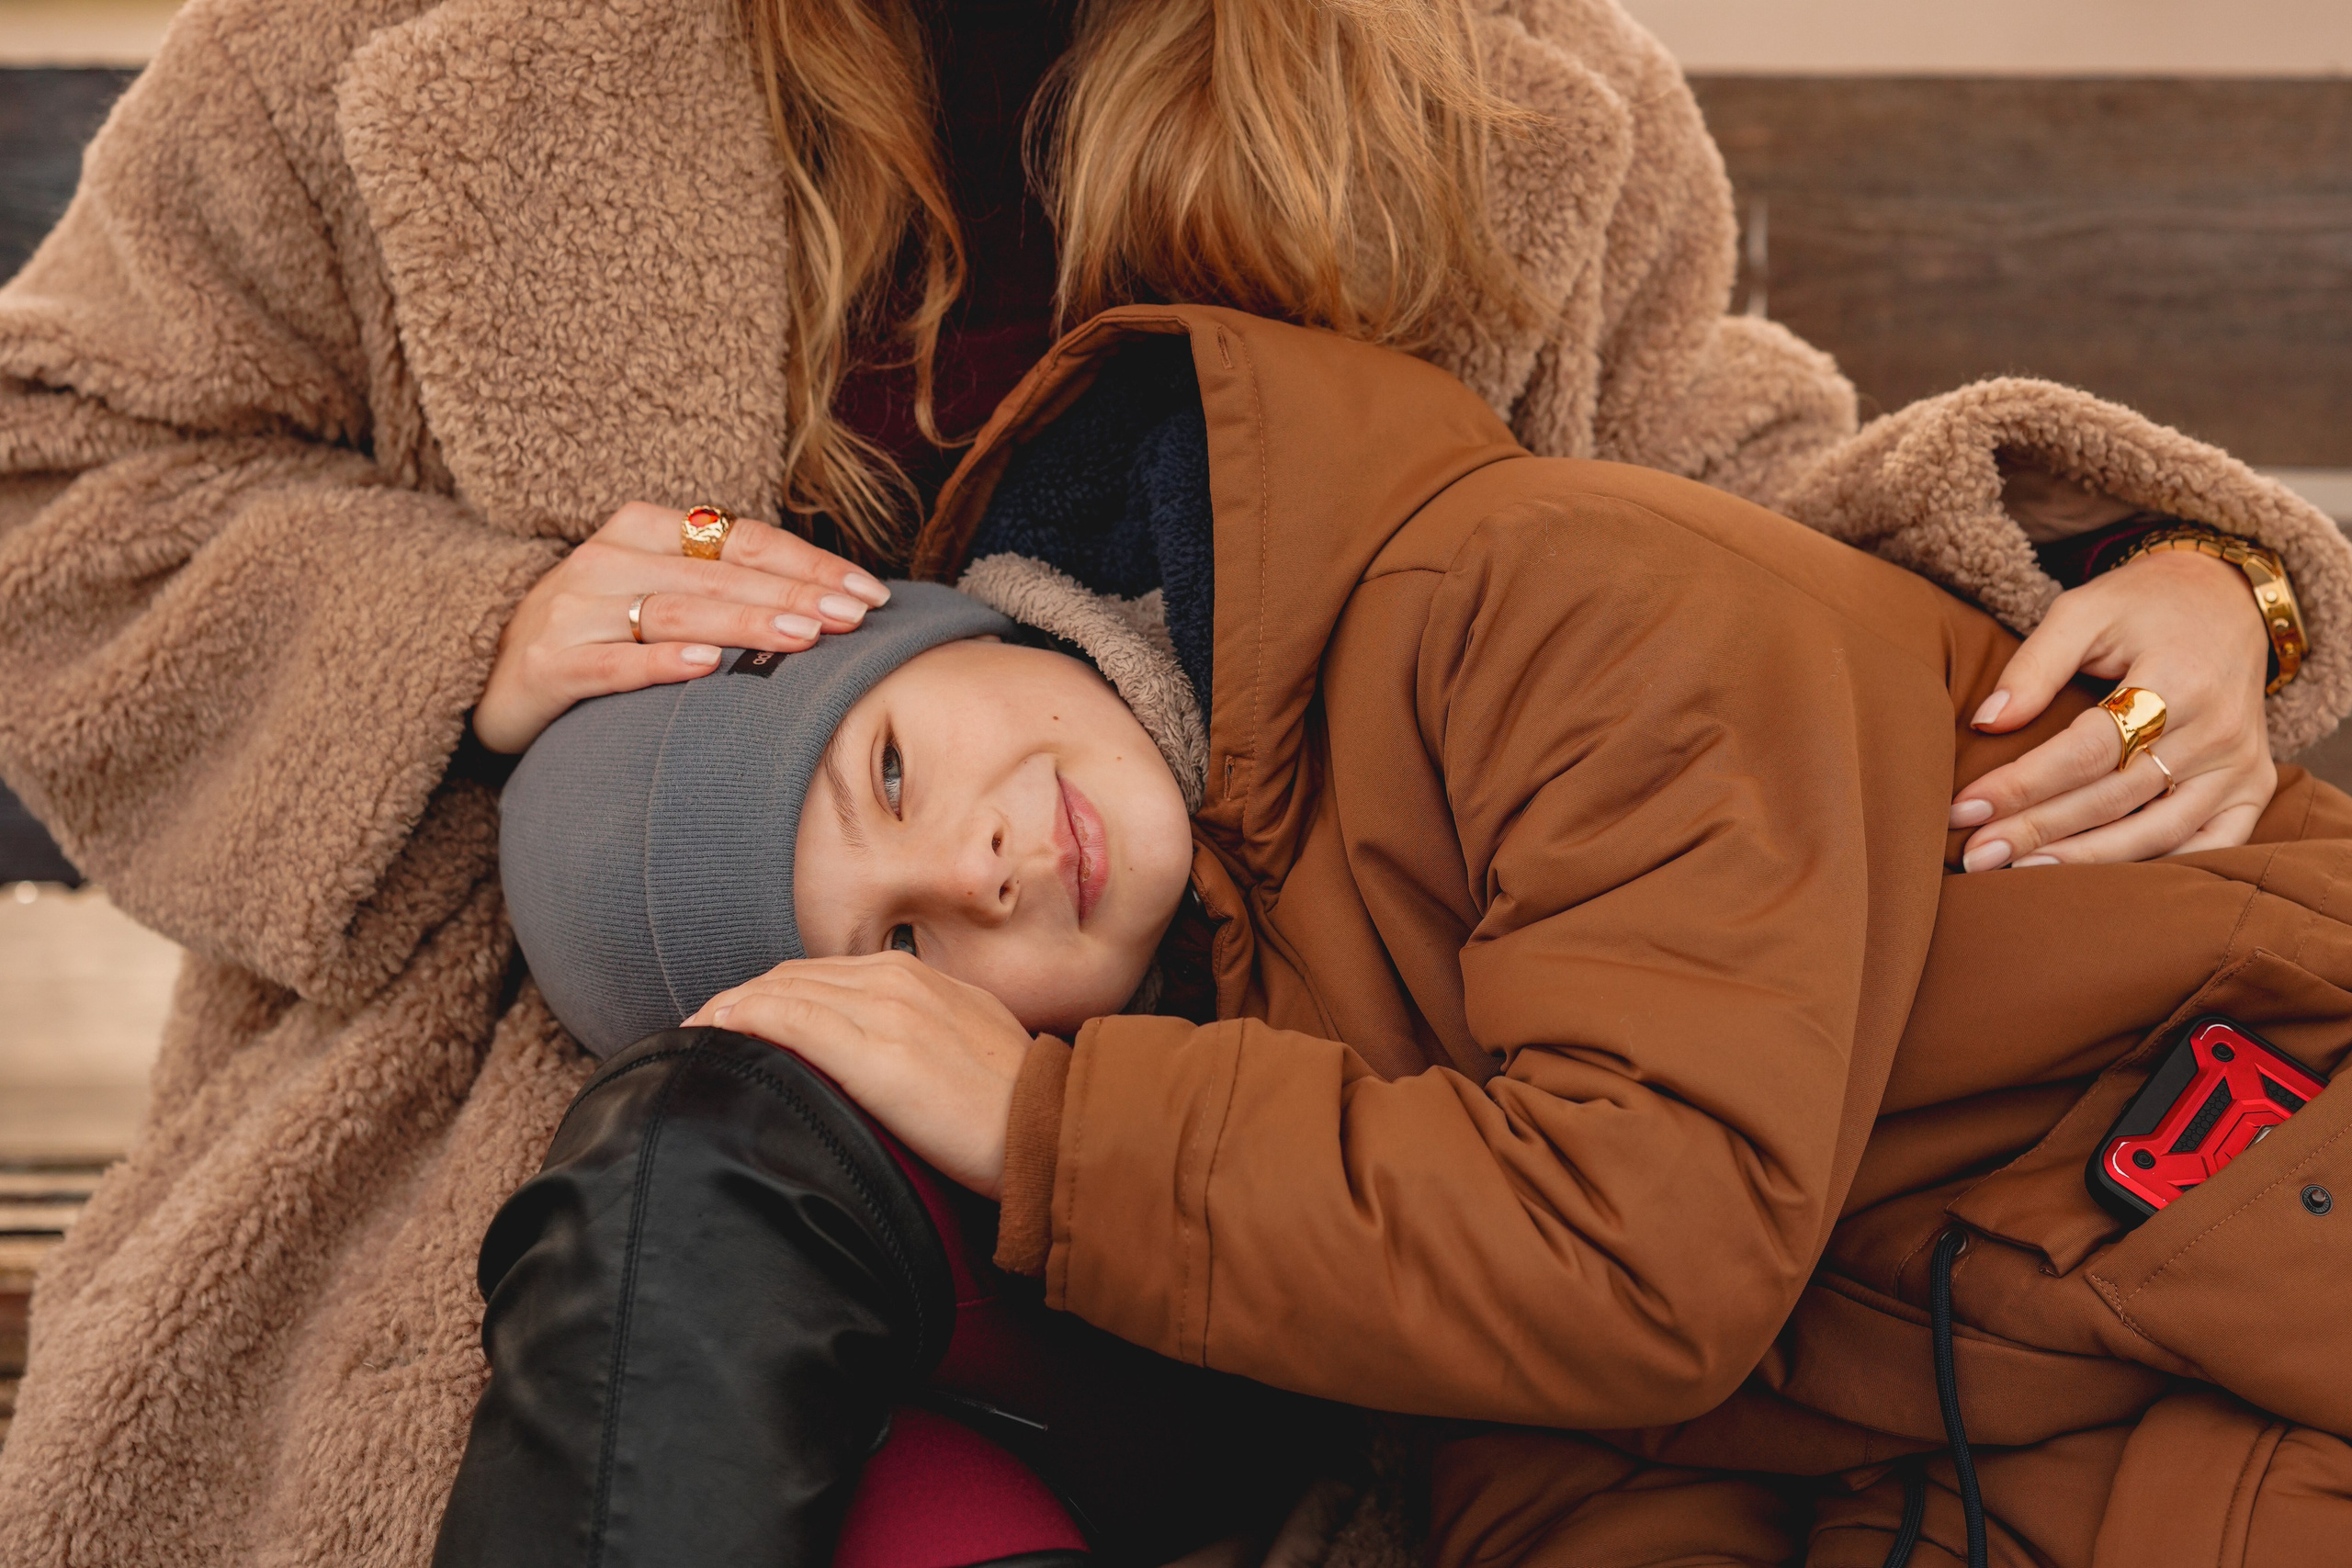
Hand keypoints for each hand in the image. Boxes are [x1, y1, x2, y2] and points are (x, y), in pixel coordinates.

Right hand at [473, 502, 890, 752]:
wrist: (494, 677)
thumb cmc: (598, 636)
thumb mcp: (656, 594)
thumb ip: (723, 587)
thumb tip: (827, 604)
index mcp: (642, 531)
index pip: (740, 540)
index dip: (809, 564)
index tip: (869, 593)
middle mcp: (606, 561)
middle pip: (718, 576)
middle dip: (795, 596)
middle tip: (855, 618)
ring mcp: (573, 610)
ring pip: (675, 612)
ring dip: (745, 624)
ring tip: (805, 636)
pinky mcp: (548, 664)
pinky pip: (613, 664)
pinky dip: (661, 663)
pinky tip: (707, 666)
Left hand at [687, 952, 1032, 1198]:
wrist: (1054, 1128)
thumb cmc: (1015, 1105)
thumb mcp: (965, 1045)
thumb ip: (916, 1035)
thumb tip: (873, 1058)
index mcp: (917, 979)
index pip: (820, 974)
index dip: (769, 994)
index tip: (732, 1021)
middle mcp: (897, 982)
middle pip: (792, 978)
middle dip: (738, 999)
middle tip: (696, 1031)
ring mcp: (887, 1014)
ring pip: (784, 993)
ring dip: (729, 1010)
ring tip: (692, 1036)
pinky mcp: (880, 1055)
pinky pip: (795, 1022)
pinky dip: (749, 1020)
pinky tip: (717, 1033)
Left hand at [1951, 548, 2274, 867]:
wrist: (2225, 600)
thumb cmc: (2143, 605)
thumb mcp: (2085, 609)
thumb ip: (2035, 665)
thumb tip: (1986, 722)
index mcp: (2180, 680)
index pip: (2088, 750)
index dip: (2023, 784)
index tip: (1965, 808)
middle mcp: (2219, 731)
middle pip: (2115, 797)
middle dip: (2038, 830)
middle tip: (1975, 855)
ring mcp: (2242, 765)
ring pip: (2159, 831)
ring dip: (2085, 860)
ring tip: (2018, 873)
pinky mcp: (2255, 786)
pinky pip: (2211, 845)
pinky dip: (2157, 868)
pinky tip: (2098, 883)